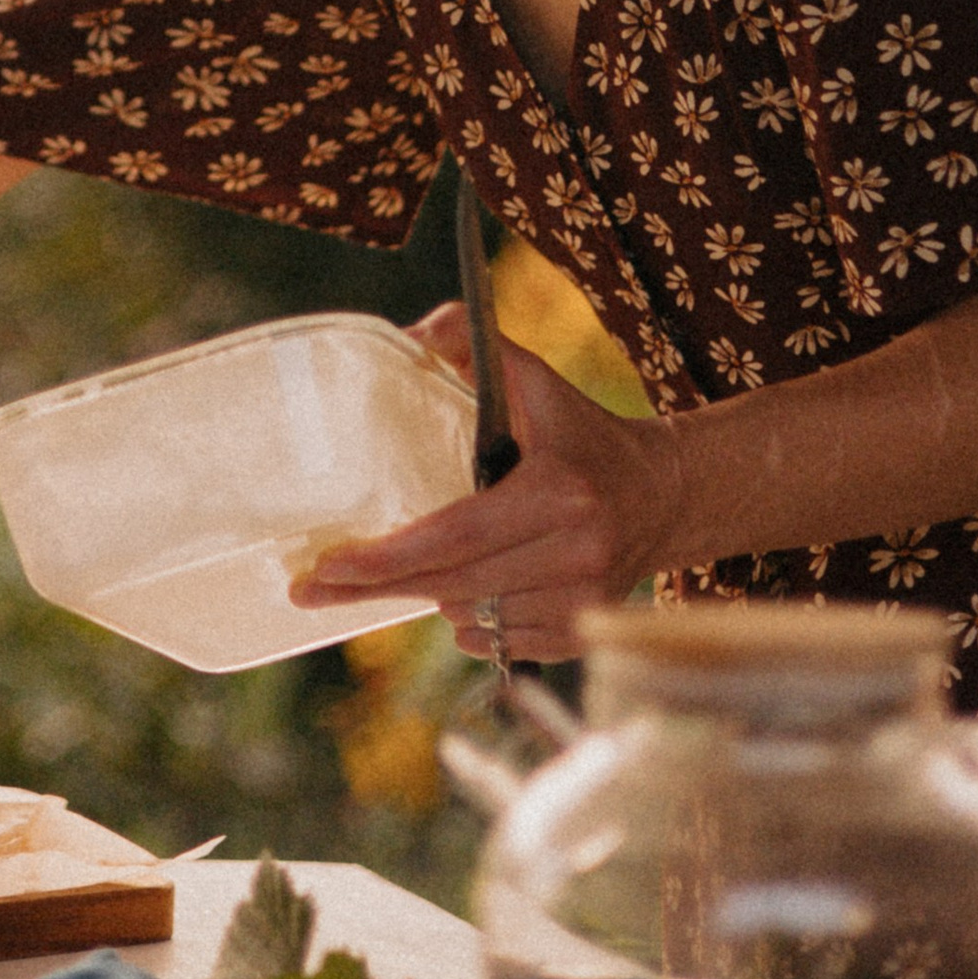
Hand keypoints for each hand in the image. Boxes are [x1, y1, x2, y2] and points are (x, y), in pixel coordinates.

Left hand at [291, 330, 675, 658]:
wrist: (665, 496)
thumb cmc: (584, 435)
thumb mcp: (536, 381)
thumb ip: (472, 344)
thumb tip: (410, 336)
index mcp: (559, 493)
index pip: (456, 535)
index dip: (388, 556)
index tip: (329, 565)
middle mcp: (575, 554)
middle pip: (454, 584)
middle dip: (379, 586)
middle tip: (312, 588)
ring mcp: (581, 602)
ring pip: (473, 617)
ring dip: (433, 595)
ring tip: (415, 568)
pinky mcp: (581, 633)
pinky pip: (499, 642)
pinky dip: (472, 621)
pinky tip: (468, 591)